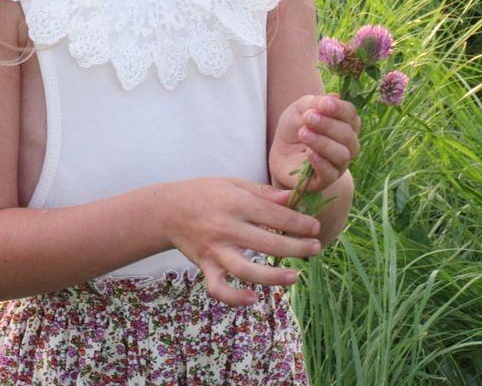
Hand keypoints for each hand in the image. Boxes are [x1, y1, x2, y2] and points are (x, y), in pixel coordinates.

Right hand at [163, 176, 322, 305]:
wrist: (166, 210)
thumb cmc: (203, 193)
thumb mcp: (232, 183)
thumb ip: (262, 192)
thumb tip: (292, 199)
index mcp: (235, 203)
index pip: (274, 215)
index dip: (298, 223)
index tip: (315, 227)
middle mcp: (226, 228)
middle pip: (267, 242)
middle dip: (296, 247)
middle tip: (315, 248)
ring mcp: (215, 250)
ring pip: (247, 270)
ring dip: (274, 276)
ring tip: (295, 277)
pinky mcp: (205, 267)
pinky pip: (219, 288)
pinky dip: (235, 297)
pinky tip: (253, 298)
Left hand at [269, 94, 360, 193]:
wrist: (280, 151)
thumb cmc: (295, 126)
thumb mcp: (300, 109)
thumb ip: (315, 103)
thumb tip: (333, 98)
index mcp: (345, 124)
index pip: (351, 115)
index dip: (340, 109)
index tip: (324, 104)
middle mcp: (347, 145)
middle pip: (348, 135)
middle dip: (328, 125)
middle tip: (308, 118)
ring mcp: (338, 164)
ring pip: (342, 155)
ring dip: (323, 143)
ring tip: (303, 133)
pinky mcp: (325, 180)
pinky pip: (330, 174)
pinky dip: (321, 162)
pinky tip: (309, 152)